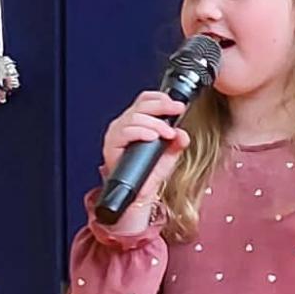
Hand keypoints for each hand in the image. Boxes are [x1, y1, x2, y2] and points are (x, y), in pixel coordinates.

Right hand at [97, 91, 191, 222]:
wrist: (141, 194)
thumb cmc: (151, 173)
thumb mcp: (170, 155)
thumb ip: (177, 142)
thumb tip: (183, 133)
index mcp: (138, 121)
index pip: (146, 99)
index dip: (162, 99)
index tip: (178, 106)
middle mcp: (125, 124)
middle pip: (141, 105)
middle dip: (162, 107)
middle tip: (176, 112)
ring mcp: (117, 133)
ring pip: (135, 117)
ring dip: (155, 123)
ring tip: (167, 133)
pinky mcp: (112, 145)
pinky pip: (126, 131)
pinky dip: (141, 132)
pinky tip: (153, 136)